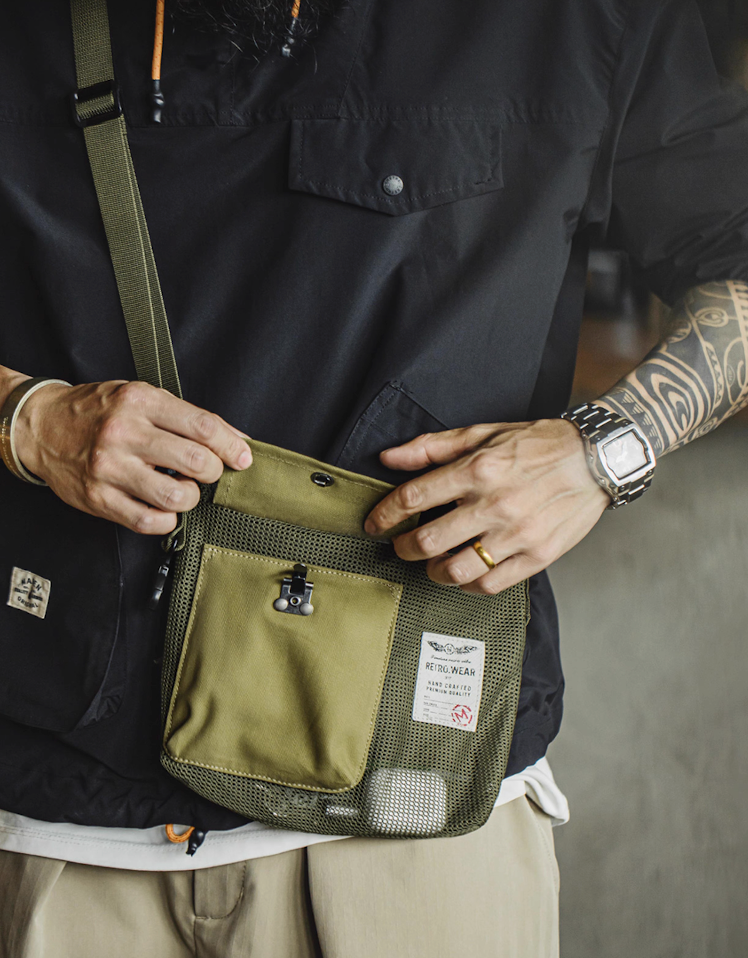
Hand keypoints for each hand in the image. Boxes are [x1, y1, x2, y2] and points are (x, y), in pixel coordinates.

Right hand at [13, 380, 251, 534]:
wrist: (41, 425)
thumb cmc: (98, 411)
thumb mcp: (141, 397)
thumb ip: (187, 417)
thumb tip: (236, 438)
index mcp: (140, 401)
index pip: (203, 426)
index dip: (232, 446)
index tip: (243, 458)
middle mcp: (125, 432)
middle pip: (196, 460)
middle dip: (213, 471)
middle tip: (209, 472)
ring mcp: (110, 467)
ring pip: (176, 495)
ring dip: (190, 497)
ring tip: (183, 489)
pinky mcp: (99, 497)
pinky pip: (148, 520)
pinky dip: (167, 519)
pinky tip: (164, 508)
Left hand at [364, 419, 609, 593]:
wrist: (597, 458)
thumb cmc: (538, 444)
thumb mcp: (484, 433)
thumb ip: (433, 447)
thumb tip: (390, 458)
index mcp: (477, 470)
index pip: (414, 499)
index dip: (385, 515)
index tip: (375, 524)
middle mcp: (494, 504)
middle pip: (428, 541)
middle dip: (404, 548)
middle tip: (402, 546)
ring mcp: (517, 534)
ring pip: (456, 570)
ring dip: (433, 571)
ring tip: (433, 563)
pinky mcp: (538, 556)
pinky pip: (491, 585)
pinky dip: (469, 585)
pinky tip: (465, 574)